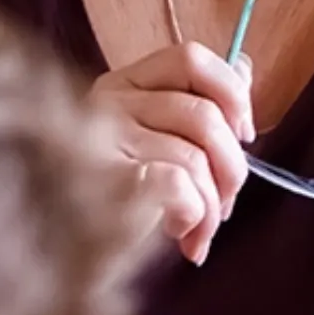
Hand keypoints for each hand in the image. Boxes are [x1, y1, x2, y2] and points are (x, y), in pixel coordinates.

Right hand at [93, 42, 253, 263]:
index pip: (190, 58)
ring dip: (215, 203)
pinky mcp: (104, 178)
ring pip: (195, 156)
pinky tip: (181, 232)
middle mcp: (107, 103)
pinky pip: (179, 184)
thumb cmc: (122, 200)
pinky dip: (195, 214)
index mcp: (123, 85)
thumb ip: (200, 102)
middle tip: (226, 201)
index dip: (232, 93)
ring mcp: (101, 139)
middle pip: (205, 115)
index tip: (243, 134)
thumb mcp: (162, 141)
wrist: (69, 256)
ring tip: (203, 228)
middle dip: (233, 166)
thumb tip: (244, 70)